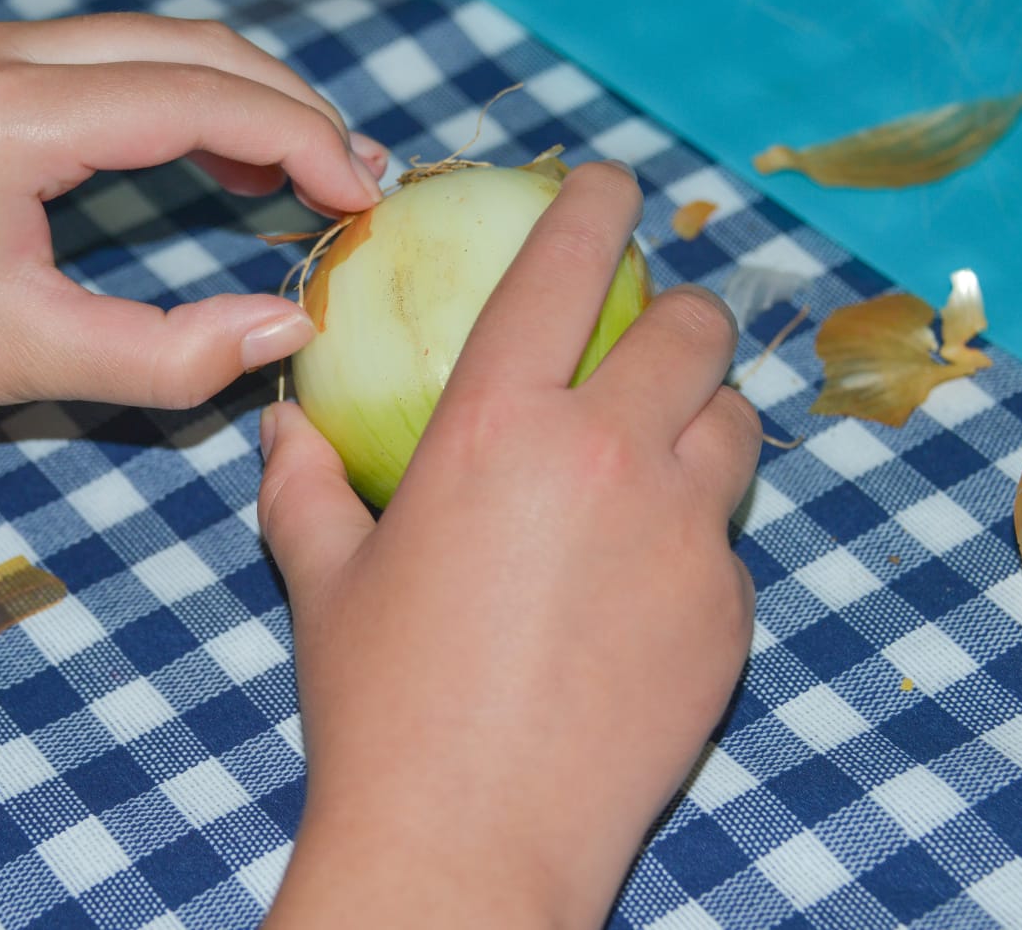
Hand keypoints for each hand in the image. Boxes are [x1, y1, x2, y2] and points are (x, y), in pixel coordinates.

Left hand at [0, 14, 387, 447]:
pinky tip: (223, 161)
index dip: (302, 141)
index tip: (365, 201)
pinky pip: (111, 63)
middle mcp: (0, 54)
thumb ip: (172, 354)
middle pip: (191, 46)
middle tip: (358, 182)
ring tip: (312, 173)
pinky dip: (184, 102)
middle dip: (290, 108)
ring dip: (243, 99)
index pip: (200, 96)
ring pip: (155, 44)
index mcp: (12, 112)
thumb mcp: (29, 361)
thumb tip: (290, 323)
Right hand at [257, 162, 761, 927]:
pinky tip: (642, 588)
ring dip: (703, 417)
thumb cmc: (381, 703)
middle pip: (694, 330)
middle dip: (681, 313)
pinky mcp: (729, 613)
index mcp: (498, 425)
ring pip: (736, 426)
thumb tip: (284, 426)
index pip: (567, 264)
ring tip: (658, 453)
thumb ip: (303, 483)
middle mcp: (608, 455)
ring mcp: (686, 534)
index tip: (608, 182)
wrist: (470, 839)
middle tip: (647, 339)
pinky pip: (729, 541)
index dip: (595, 201)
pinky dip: (696, 537)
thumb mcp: (325, 579)